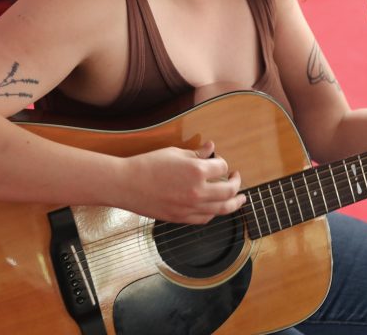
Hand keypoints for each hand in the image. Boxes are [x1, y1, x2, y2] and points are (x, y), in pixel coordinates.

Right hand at [117, 141, 244, 223]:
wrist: (126, 184)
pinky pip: (206, 218)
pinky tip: (217, 208)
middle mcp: (197, 191)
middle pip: (229, 191)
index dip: (223, 162)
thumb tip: (211, 147)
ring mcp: (190, 208)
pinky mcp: (181, 218)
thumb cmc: (148, 165)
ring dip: (234, 203)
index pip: (222, 167)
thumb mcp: (174, 153)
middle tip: (237, 178)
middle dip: (237, 184)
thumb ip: (196, 153)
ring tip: (240, 199)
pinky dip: (215, 213)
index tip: (219, 161)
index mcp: (196, 171)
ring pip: (222, 209)